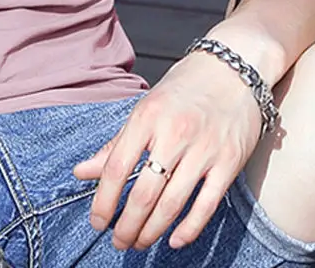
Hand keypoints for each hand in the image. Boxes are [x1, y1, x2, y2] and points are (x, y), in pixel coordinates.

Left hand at [72, 52, 263, 251]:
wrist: (233, 70)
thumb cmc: (183, 90)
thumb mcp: (143, 109)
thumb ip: (115, 144)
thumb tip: (82, 172)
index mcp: (146, 117)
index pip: (118, 167)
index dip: (104, 200)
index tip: (97, 221)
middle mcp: (174, 133)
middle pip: (145, 192)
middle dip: (127, 224)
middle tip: (118, 241)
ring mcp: (204, 149)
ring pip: (173, 203)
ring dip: (153, 230)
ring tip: (139, 243)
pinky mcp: (229, 162)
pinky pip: (207, 205)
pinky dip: (190, 228)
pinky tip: (175, 240)